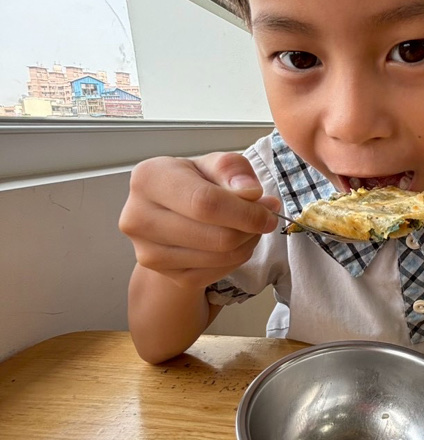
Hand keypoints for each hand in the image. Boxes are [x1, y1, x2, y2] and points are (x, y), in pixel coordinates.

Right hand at [119, 152, 279, 290]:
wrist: (170, 212)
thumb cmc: (194, 181)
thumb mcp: (213, 164)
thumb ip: (233, 169)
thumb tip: (251, 193)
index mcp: (148, 179)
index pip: (205, 203)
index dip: (245, 211)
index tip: (269, 210)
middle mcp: (138, 218)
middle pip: (216, 236)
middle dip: (251, 228)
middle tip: (266, 217)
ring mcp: (149, 252)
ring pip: (220, 257)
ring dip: (247, 243)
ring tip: (250, 226)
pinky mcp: (166, 275)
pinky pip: (217, 272)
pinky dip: (236, 258)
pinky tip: (236, 241)